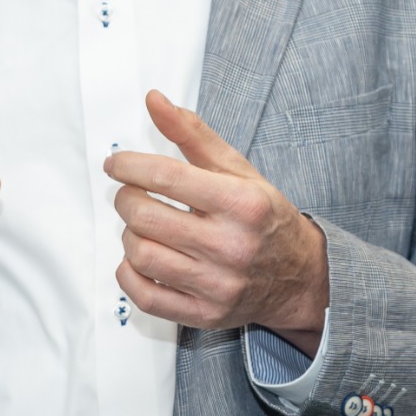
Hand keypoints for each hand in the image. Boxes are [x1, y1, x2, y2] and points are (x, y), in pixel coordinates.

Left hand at [105, 90, 329, 347]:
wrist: (298, 276)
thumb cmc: (265, 217)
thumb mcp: (238, 170)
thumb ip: (193, 135)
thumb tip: (154, 100)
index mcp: (243, 203)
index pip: (168, 177)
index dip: (129, 166)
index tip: (117, 163)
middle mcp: (232, 246)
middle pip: (146, 217)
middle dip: (126, 199)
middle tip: (130, 193)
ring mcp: (217, 284)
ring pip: (141, 255)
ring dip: (129, 234)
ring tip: (142, 225)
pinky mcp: (204, 314)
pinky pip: (144, 296)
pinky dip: (129, 274)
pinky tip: (140, 258)